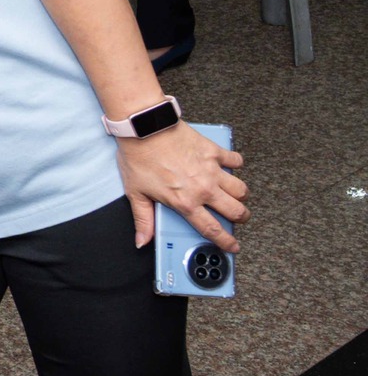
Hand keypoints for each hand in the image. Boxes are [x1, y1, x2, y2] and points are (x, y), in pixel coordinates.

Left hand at [115, 122, 247, 250]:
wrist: (145, 129)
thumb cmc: (139, 158)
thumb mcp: (136, 193)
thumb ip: (143, 220)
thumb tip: (142, 240)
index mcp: (185, 202)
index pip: (211, 229)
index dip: (225, 241)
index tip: (233, 247)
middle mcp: (203, 189)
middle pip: (235, 211)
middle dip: (240, 218)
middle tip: (237, 218)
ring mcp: (212, 170)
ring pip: (240, 189)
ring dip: (240, 195)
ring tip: (234, 196)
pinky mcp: (214, 152)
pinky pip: (235, 161)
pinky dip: (236, 164)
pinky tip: (230, 166)